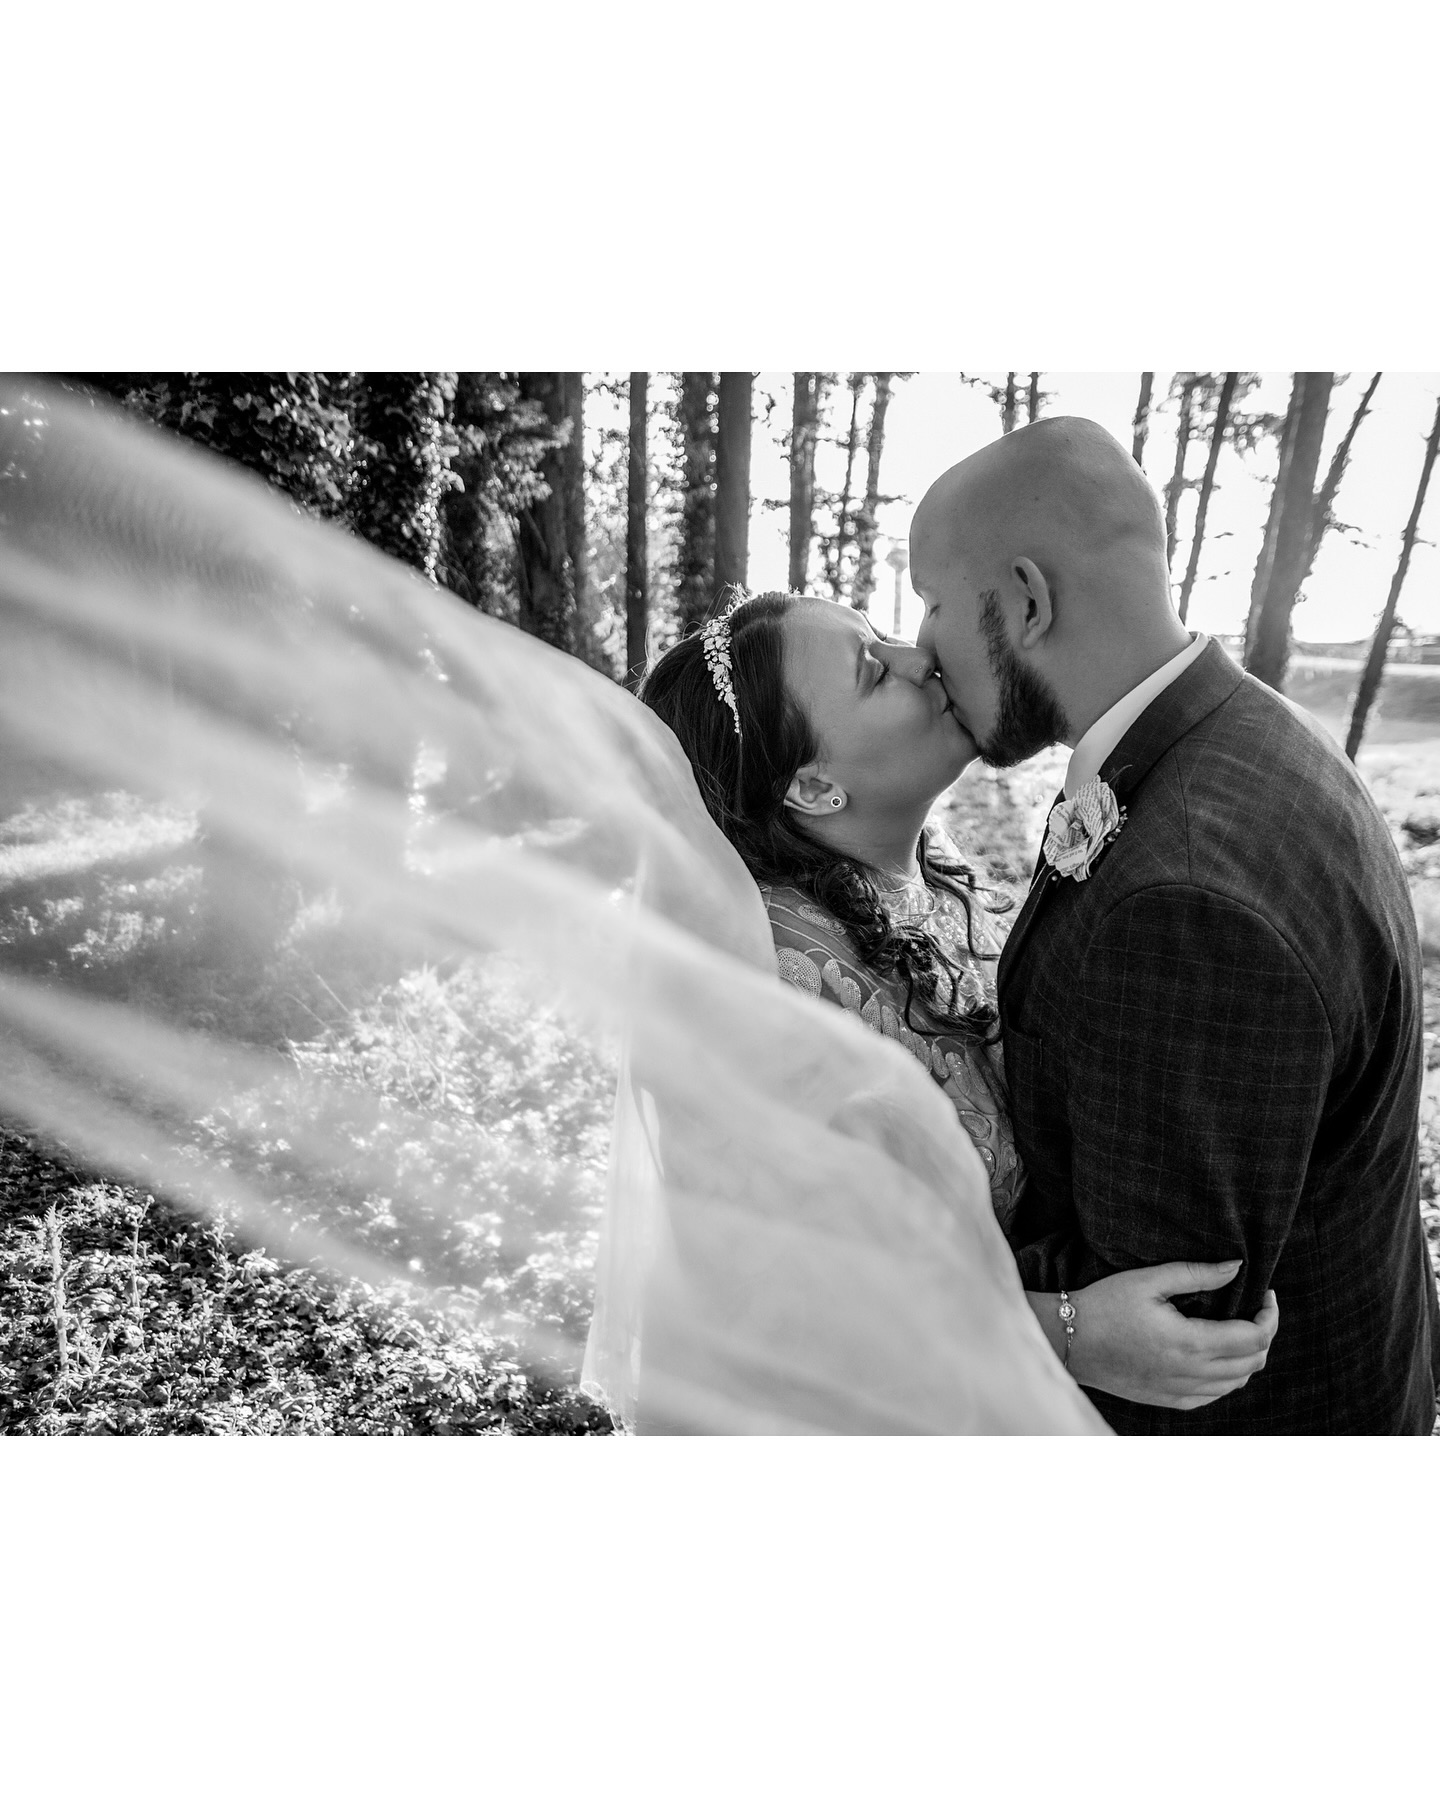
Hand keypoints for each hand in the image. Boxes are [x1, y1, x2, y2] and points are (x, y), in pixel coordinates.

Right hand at [1060, 1261, 1278, 1409]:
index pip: (1254, 1338)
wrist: (1068, 1340)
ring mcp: (1179, 1390)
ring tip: (1240, 1330)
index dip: (1269, 1316)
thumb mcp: (1149, 1280)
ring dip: (1248, 1357)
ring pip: (1237, 1383)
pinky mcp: (1167, 1399)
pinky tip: (1217, 1357)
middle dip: (1264, 1334)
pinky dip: (1228, 1378)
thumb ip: (1197, 1274)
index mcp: (1189, 1342)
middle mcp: (1189, 1373)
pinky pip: (1213, 1396)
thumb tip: (1237, 1268)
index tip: (1266, 1295)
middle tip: (1256, 1309)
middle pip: (1253, 1362)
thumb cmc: (1105, 1304)